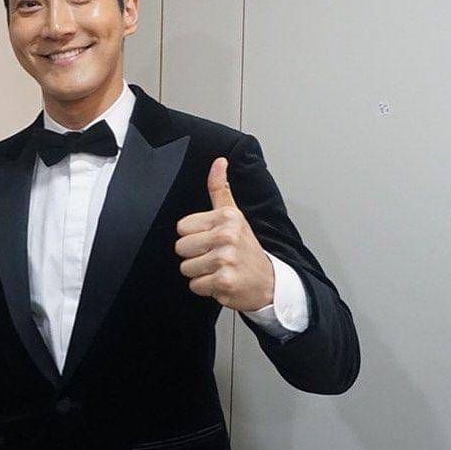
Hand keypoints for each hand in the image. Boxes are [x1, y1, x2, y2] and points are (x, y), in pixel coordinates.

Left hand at [174, 156, 274, 310]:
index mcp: (227, 217)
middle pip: (181, 247)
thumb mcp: (234, 215)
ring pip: (186, 268)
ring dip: (200, 273)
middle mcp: (227, 236)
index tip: (211, 239)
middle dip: (194, 256)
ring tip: (219, 269)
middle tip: (215, 256)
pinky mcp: (224, 281)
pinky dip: (206, 288)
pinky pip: (195, 285)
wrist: (269, 282)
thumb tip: (219, 161)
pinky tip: (222, 281)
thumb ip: (220, 188)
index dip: (194, 236)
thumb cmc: (246, 248)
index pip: (182, 227)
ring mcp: (226, 259)